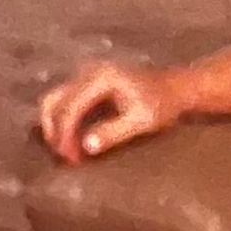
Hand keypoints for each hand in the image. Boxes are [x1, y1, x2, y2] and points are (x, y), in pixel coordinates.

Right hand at [37, 61, 178, 163]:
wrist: (176, 89)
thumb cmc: (163, 105)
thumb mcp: (142, 122)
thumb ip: (114, 132)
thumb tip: (87, 146)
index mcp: (102, 78)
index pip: (71, 107)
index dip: (66, 134)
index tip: (71, 158)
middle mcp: (89, 72)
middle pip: (55, 101)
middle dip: (55, 132)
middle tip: (64, 157)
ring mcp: (87, 75)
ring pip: (55, 100)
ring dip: (54, 125)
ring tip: (64, 150)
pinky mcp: (88, 82)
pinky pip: (64, 100)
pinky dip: (62, 120)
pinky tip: (70, 140)